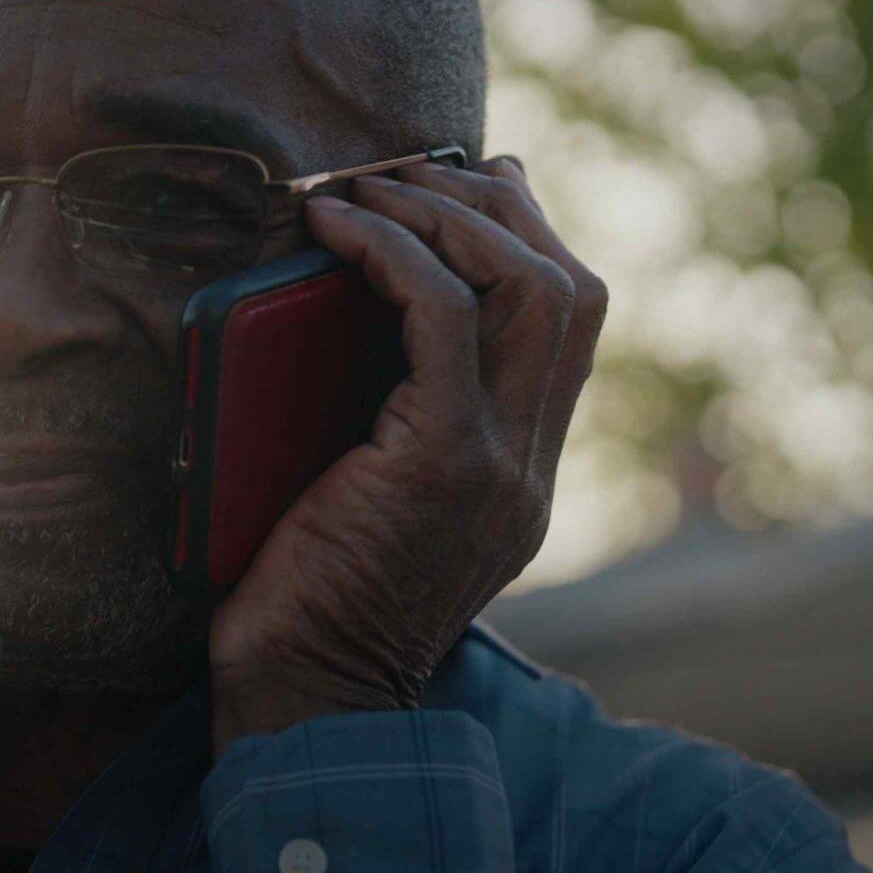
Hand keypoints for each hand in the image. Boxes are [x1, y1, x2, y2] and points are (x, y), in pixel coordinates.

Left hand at [208, 156, 606, 747]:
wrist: (303, 702)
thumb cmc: (302, 603)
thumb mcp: (366, 496)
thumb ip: (389, 421)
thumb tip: (344, 316)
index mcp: (522, 473)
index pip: (570, 321)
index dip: (525, 233)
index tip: (465, 181)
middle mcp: (531, 466)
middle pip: (570, 287)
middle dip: (492, 206)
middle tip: (403, 169)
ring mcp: (501, 467)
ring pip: (531, 288)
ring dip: (446, 215)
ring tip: (368, 187)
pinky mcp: (444, 464)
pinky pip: (445, 320)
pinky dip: (395, 254)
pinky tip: (338, 228)